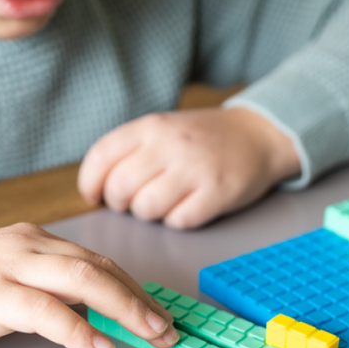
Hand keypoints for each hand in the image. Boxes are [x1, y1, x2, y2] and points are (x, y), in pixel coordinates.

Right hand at [0, 223, 177, 347]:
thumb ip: (38, 291)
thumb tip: (84, 316)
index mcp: (27, 242)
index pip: (93, 260)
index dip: (131, 287)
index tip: (157, 313)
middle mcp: (22, 247)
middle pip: (97, 266)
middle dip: (139, 298)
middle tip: (169, 327)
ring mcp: (5, 268)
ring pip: (81, 280)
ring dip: (123, 308)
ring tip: (152, 334)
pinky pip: (43, 310)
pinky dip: (76, 328)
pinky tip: (98, 346)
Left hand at [77, 107, 299, 229]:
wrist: (258, 135)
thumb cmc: (201, 139)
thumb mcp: (162, 129)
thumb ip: (129, 151)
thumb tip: (96, 187)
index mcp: (151, 126)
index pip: (101, 157)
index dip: (90, 183)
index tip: (96, 196)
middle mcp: (170, 145)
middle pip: (120, 189)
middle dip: (120, 204)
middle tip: (133, 202)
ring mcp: (195, 169)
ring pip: (146, 209)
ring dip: (149, 215)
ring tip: (163, 203)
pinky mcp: (216, 193)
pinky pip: (178, 221)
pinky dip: (177, 221)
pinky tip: (187, 207)